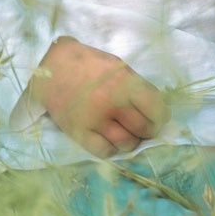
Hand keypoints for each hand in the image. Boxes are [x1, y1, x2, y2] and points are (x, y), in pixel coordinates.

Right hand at [28, 36, 170, 157]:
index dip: (161, 118)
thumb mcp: (118, 67)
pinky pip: (104, 151)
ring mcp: (96, 119)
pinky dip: (111, 149)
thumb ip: (136, 88)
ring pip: (126, 143)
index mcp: (125, 83)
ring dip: (130, 142)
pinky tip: (109, 140)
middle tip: (143, 129)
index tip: (159, 120)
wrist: (53, 67)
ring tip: (125, 134)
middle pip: (143, 129)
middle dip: (147, 131)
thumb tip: (157, 112)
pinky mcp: (79, 132)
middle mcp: (113, 103)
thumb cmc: (89, 64)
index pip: (156, 108)